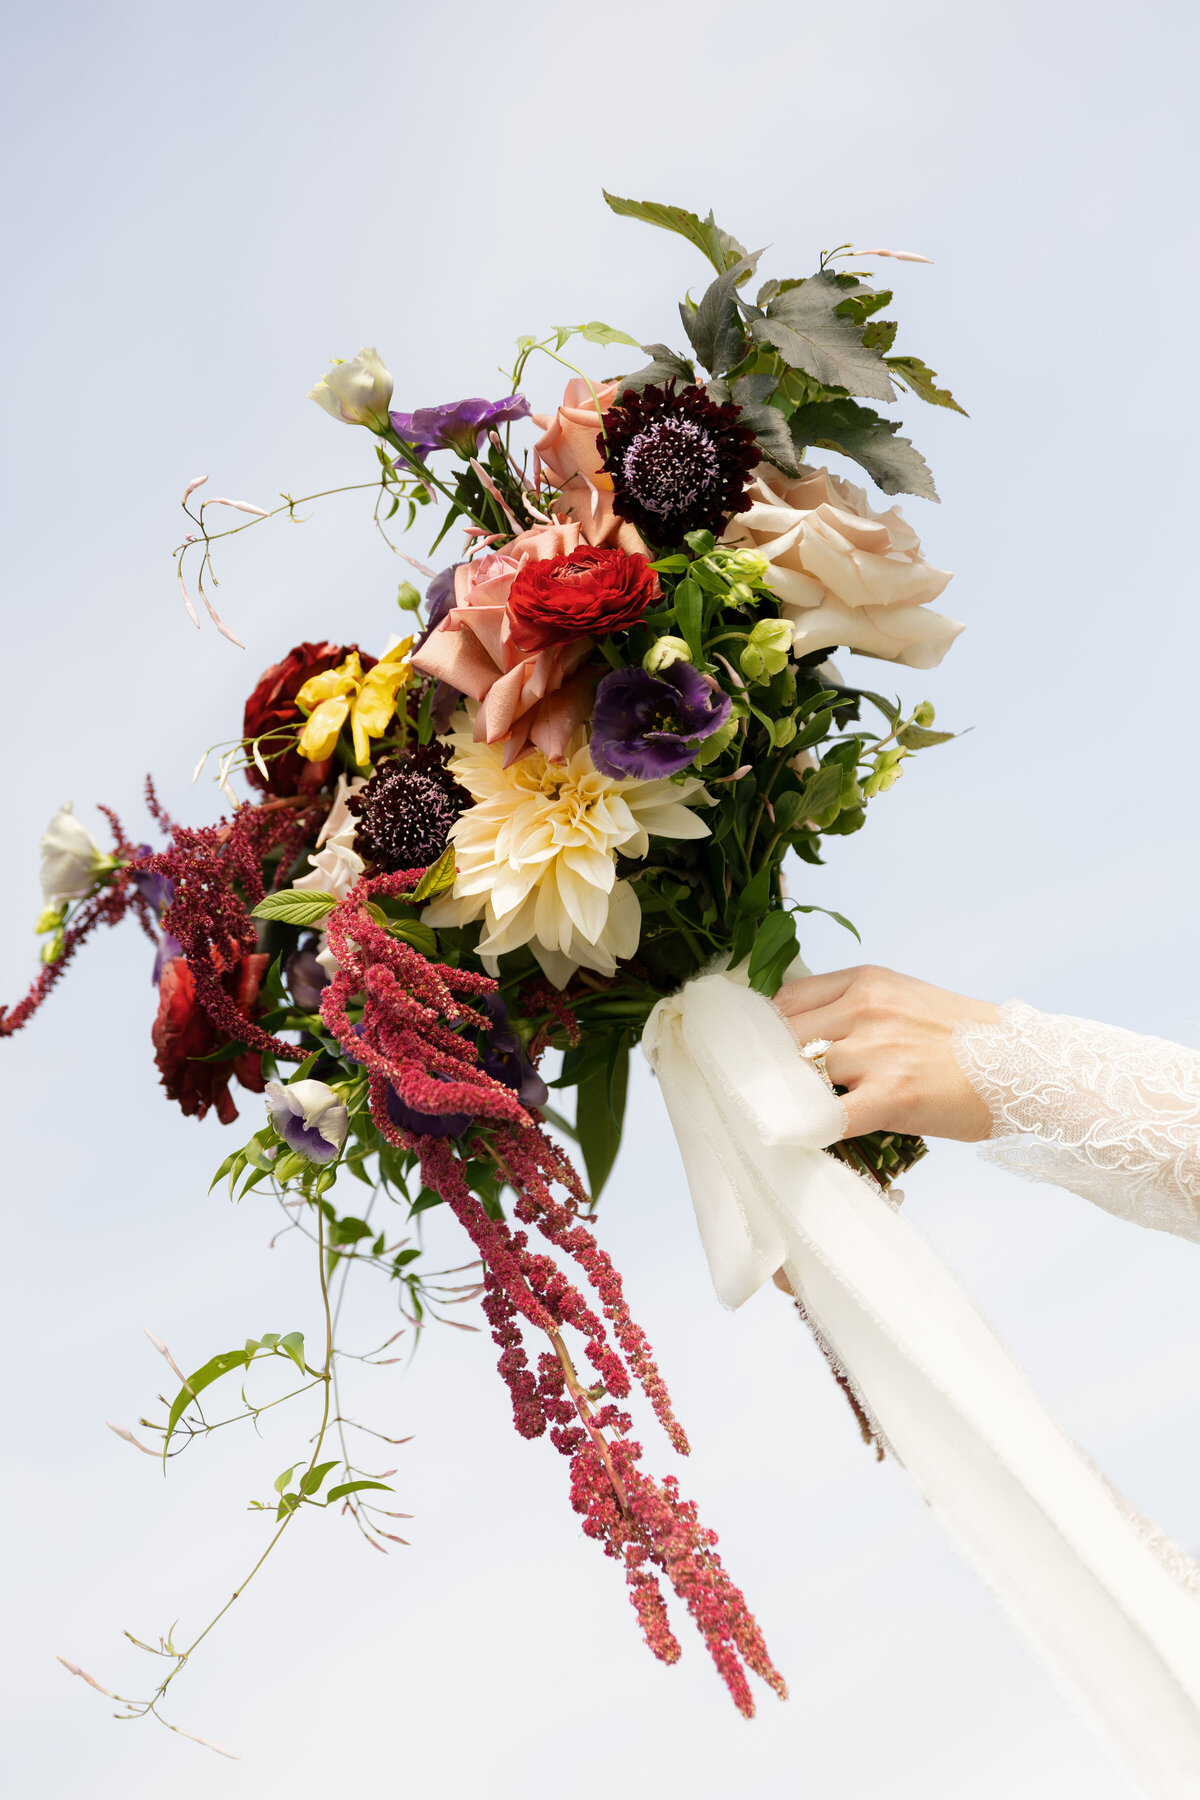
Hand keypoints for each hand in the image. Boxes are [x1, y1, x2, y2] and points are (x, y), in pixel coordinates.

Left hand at [773, 965, 1000, 1142]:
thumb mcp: (903, 1000)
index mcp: (866, 982)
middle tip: (769, 1092)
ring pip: (800, 1075)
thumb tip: (796, 1034)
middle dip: (771, 1066)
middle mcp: (866, 1008)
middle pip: (784, 1036)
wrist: (1026, 1066)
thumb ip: (852, 1008)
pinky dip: (810, 1130)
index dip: (766, 1032)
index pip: (786, 1000)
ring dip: (790, 1099)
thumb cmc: (962, 1040)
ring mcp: (878, 1051)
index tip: (760, 1056)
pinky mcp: (892, 1095)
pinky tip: (805, 1139)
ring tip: (790, 1117)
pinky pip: (828, 1117)